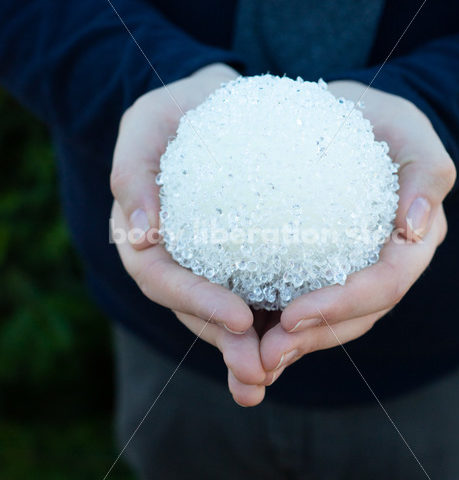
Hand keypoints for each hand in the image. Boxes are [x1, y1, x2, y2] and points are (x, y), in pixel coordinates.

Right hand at [110, 64, 269, 405]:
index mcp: (146, 239)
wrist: (218, 106)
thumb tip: (139, 236)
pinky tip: (306, 336)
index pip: (164, 280)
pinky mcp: (242, 261)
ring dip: (252, 351)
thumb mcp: (146, 124)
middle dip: (228, 346)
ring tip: (280, 373)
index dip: (197, 304)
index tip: (240, 319)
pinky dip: (276, 321)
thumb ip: (132, 171)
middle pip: (195, 313)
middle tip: (262, 373)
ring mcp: (209, 266)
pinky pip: (259, 293)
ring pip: (226, 316)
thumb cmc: (178, 111)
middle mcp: (176, 261)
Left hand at [258, 81, 455, 383]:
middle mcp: (384, 267)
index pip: (385, 284)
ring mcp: (353, 273)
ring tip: (246, 362)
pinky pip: (300, 301)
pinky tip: (240, 338)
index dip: (343, 305)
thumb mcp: (408, 128)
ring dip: (290, 346)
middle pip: (356, 317)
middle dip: (311, 340)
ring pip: (328, 322)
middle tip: (263, 355)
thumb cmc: (379, 120)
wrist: (346, 122)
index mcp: (411, 243)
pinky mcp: (320, 269)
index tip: (293, 316)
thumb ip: (427, 172)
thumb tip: (415, 228)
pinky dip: (273, 326)